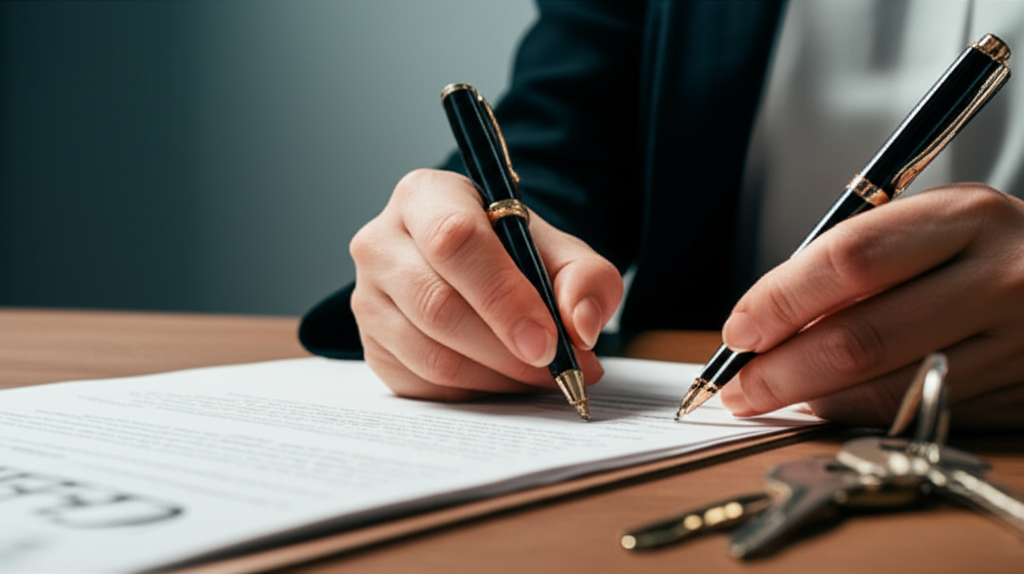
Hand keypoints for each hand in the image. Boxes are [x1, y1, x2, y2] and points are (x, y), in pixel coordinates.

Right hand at [349, 169, 623, 400]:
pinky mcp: (373, 347)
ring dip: (498, 377)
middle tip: (559, 368)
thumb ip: (586, 279)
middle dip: (507, 349)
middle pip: (437, 306)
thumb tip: (581, 325)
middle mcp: (382, 243)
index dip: (503, 296)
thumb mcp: (561, 250)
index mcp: (425, 197)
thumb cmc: (514, 252)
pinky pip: (424, 384)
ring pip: (430, 354)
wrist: (482, 267)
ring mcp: (369, 299)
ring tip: (542, 375)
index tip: (548, 339)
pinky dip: (476, 392)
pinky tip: (508, 380)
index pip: (453, 241)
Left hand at [718, 183, 1023, 429]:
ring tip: (770, 398)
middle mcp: (1000, 278)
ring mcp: (1019, 342)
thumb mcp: (930, 226)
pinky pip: (921, 413)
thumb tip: (764, 324)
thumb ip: (854, 265)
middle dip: (782, 371)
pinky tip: (830, 406)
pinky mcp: (1021, 393)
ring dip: (814, 401)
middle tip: (737, 387)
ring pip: (890, 389)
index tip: (739, 330)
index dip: (780, 300)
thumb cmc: (981, 248)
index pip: (849, 259)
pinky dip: (861, 415)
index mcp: (966, 217)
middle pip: (862, 337)